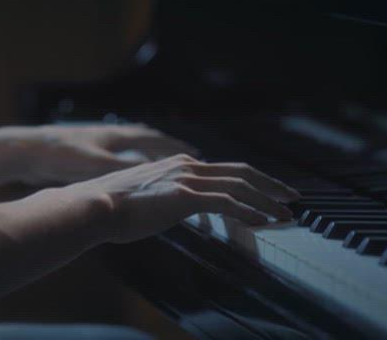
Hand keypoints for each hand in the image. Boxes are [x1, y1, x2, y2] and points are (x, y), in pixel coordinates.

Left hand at [0, 124, 197, 185]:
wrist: (26, 151)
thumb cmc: (61, 156)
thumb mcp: (97, 164)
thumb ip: (125, 170)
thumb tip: (156, 175)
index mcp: (115, 136)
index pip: (153, 139)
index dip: (175, 146)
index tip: (194, 152)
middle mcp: (109, 136)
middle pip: (145, 138)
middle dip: (165, 147)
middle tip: (184, 155)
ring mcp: (96, 143)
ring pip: (129, 146)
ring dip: (146, 154)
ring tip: (160, 164)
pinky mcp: (84, 153)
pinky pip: (115, 156)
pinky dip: (127, 162)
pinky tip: (126, 174)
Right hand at [66, 154, 300, 243]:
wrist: (94, 205)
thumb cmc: (113, 206)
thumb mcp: (146, 195)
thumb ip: (166, 195)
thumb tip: (174, 205)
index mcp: (179, 165)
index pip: (224, 170)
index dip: (251, 180)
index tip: (267, 191)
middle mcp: (186, 166)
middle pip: (240, 172)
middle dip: (270, 184)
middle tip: (292, 197)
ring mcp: (186, 179)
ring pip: (239, 186)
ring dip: (267, 200)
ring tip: (286, 215)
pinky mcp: (183, 197)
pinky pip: (226, 203)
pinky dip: (248, 212)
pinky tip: (262, 222)